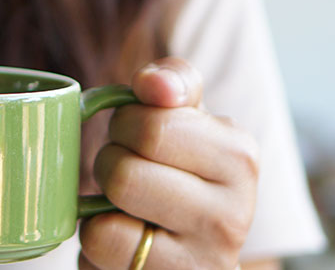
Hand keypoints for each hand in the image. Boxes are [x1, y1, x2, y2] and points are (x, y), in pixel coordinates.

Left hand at [78, 57, 258, 268]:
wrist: (188, 255)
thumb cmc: (178, 173)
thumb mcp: (185, 119)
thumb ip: (173, 82)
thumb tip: (154, 84)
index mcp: (239, 156)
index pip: (152, 124)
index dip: (124, 125)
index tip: (138, 137)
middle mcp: (233, 213)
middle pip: (125, 168)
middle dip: (109, 162)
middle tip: (126, 173)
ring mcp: (205, 258)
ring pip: (111, 211)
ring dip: (98, 204)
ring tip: (125, 208)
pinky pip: (102, 245)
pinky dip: (95, 241)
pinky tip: (122, 242)